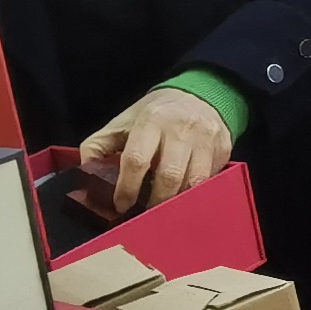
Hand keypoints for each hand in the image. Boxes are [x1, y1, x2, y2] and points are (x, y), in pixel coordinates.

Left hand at [78, 86, 233, 213]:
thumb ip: (100, 144)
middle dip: (154, 202)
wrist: (200, 94)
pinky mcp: (224, 150)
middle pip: (168, 176)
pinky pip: (210, 182)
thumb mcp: (125, 121)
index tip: (121, 206)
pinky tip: (184, 200)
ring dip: (177, 203)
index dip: (127, 188)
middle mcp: (181, 129)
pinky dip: (196, 196)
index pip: (137, 159)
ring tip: (164, 211)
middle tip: (145, 215)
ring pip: (193, 184)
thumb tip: (85, 171)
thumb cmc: (157, 113)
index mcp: (151, 120)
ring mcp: (206, 140)